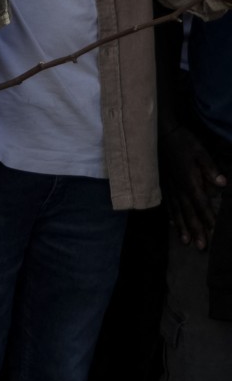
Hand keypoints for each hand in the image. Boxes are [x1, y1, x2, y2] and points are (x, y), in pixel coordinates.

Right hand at [163, 127, 225, 250]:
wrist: (157, 134)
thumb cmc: (182, 141)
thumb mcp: (200, 151)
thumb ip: (210, 169)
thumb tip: (222, 184)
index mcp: (189, 181)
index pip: (201, 204)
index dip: (208, 219)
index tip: (214, 233)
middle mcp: (178, 188)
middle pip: (188, 213)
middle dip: (195, 230)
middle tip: (201, 247)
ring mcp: (168, 188)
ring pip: (176, 212)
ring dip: (182, 228)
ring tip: (186, 242)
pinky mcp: (161, 185)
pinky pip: (166, 205)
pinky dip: (170, 216)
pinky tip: (173, 225)